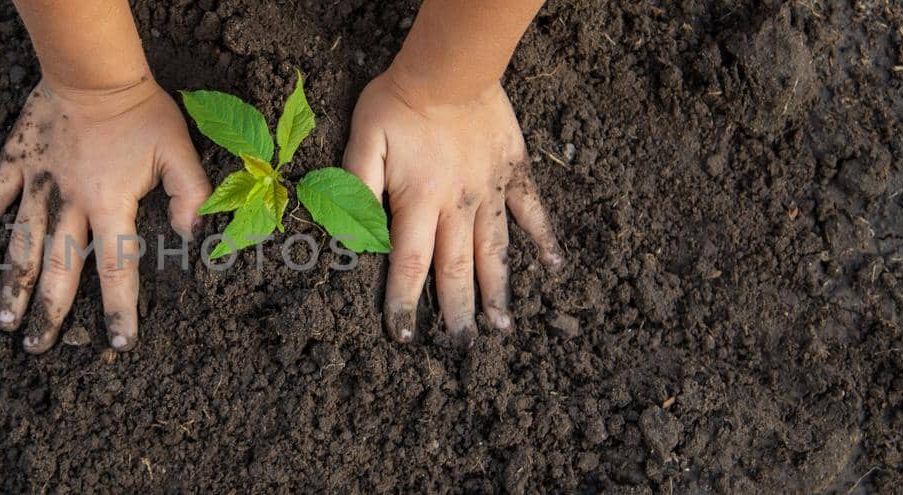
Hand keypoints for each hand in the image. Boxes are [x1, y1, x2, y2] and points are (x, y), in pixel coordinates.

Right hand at [0, 77, 210, 353]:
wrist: (93, 70)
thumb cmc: (140, 110)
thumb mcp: (178, 151)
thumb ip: (191, 195)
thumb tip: (192, 236)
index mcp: (112, 206)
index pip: (118, 269)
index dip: (120, 309)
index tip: (118, 343)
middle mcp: (71, 204)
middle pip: (59, 269)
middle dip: (49, 313)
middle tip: (37, 348)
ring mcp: (39, 184)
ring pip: (22, 244)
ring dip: (12, 284)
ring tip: (3, 321)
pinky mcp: (17, 160)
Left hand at [344, 70, 563, 347]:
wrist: (450, 67)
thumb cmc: (398, 103)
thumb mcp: (362, 143)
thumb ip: (354, 191)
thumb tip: (347, 239)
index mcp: (417, 204)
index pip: (408, 267)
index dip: (404, 304)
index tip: (404, 337)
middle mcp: (456, 206)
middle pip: (456, 269)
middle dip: (457, 311)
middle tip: (461, 347)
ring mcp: (489, 191)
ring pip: (495, 251)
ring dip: (499, 290)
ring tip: (503, 326)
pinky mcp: (513, 171)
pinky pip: (532, 211)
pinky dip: (544, 239)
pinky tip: (555, 266)